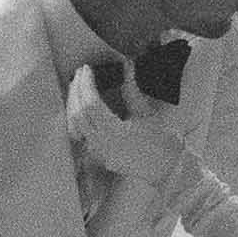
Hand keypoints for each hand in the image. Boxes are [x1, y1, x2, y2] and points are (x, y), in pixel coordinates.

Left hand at [67, 65, 190, 190]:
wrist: (164, 170)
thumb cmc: (160, 142)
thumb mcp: (146, 114)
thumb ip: (132, 91)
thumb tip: (127, 66)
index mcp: (115, 132)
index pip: (92, 104)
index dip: (87, 84)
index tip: (87, 69)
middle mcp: (102, 143)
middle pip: (78, 112)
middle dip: (77, 90)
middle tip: (81, 73)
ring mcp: (97, 150)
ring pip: (75, 124)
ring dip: (73, 103)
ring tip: (78, 86)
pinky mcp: (97, 154)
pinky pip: (79, 133)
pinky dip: (76, 117)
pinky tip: (80, 106)